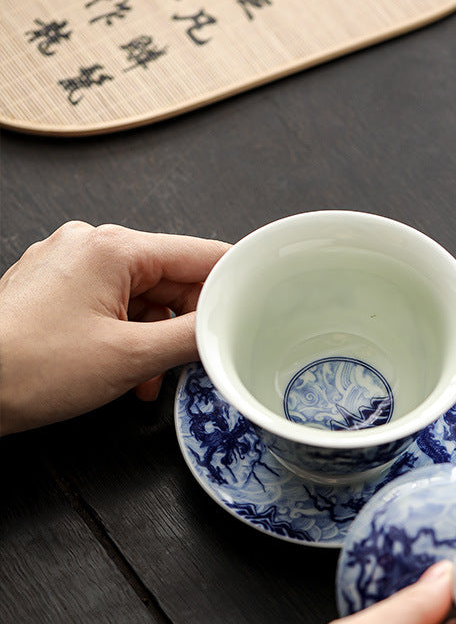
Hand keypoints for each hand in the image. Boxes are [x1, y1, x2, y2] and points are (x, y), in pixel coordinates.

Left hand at [0, 221, 229, 434]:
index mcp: (112, 248)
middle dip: (185, 322)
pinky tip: (126, 372)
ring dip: (154, 337)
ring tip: (148, 378)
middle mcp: (88, 245)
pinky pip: (109, 304)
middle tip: (196, 359)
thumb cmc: (29, 369)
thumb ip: (191, 337)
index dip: (234, 281)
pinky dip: (125, 336)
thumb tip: (225, 327)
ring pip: (140, 295)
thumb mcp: (130, 358)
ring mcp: (67, 265)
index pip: (199, 254)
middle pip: (169, 276)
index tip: (258, 301)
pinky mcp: (53, 289)